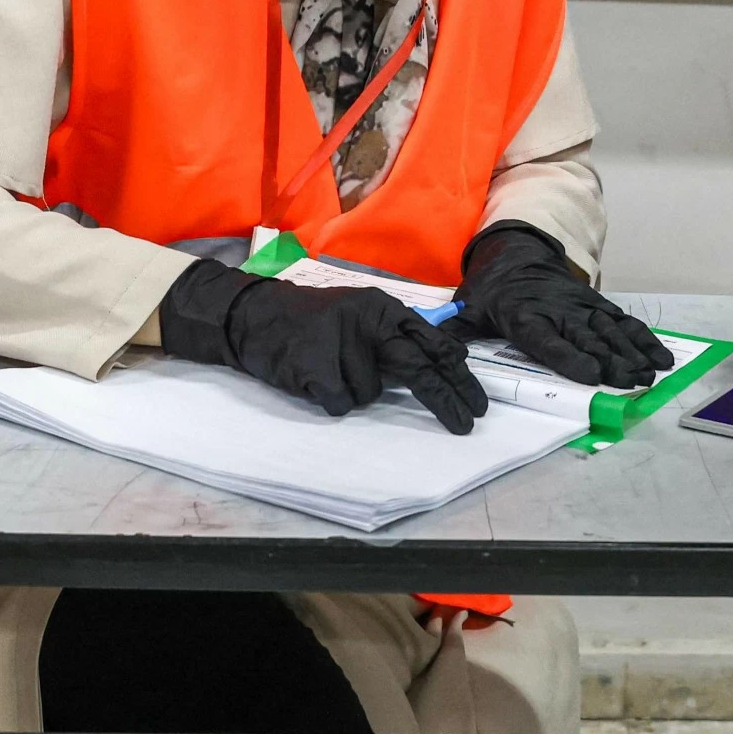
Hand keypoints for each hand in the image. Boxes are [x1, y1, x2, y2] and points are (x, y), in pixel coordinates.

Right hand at [155, 259, 487, 434]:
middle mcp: (367, 321)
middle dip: (444, 399)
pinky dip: (330, 400)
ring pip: (369, 394)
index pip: (431, 343)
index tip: (476, 403)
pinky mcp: (313, 366)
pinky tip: (314, 378)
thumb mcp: (363, 316)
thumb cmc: (317, 322)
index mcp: (383, 308)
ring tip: (330, 368)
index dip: (458, 376)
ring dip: (354, 390)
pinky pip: (340, 403)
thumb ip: (401, 336)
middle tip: (465, 424)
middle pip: (416, 369)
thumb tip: (453, 360)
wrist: (256, 315)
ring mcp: (339, 342)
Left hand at [449, 224, 672, 388]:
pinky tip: (660, 357)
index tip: (591, 374)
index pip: (548, 338)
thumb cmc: (490, 292)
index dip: (569, 356)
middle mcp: (557, 310)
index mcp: (524, 314)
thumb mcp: (467, 307)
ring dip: (632, 351)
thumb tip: (435, 353)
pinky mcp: (595, 304)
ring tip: (649, 372)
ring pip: (610, 329)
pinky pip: (622, 320)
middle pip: (587, 337)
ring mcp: (580, 306)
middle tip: (631, 380)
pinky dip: (643, 337)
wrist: (516, 253)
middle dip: (611, 359)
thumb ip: (454, 331)